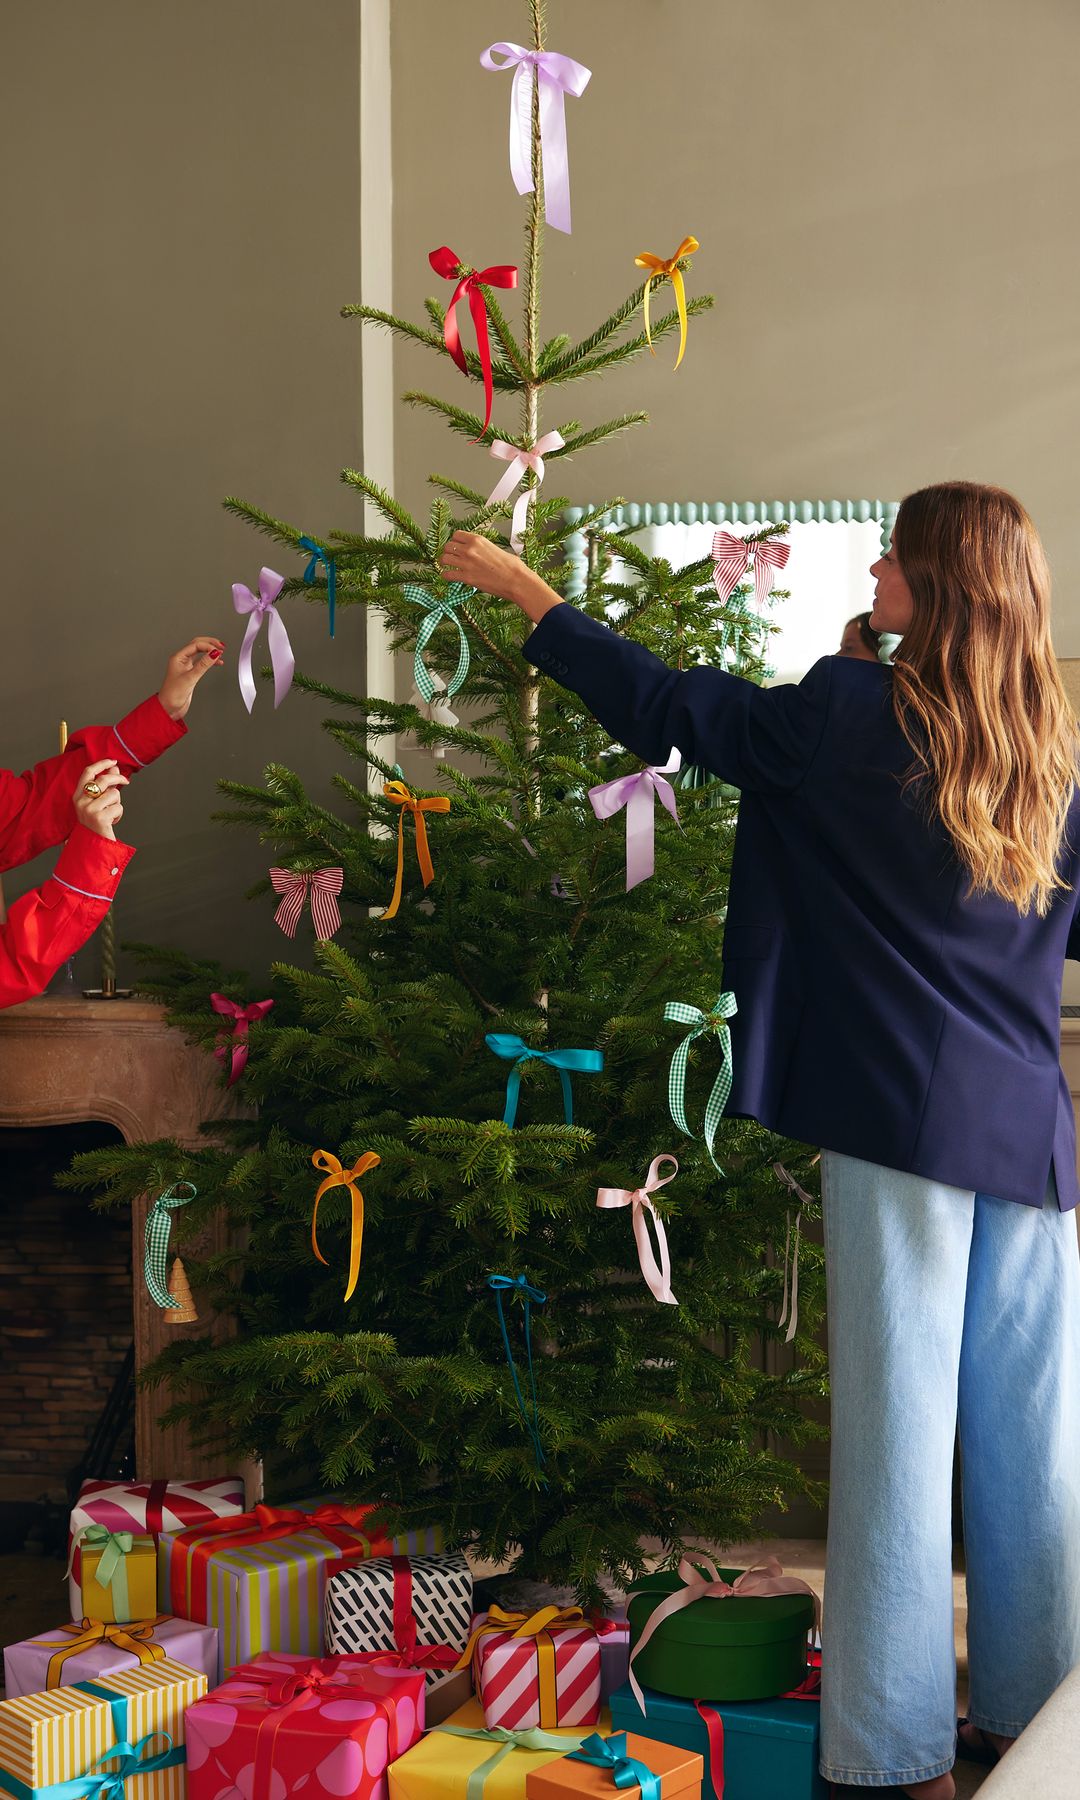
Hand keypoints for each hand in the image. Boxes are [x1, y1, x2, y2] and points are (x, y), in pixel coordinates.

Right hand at [73, 759, 128, 841]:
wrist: (93, 845)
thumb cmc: (96, 823)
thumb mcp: (98, 802)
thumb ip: (105, 785)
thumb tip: (114, 768)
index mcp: (77, 795)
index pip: (87, 772)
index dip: (101, 764)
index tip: (113, 761)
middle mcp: (81, 801)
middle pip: (103, 780)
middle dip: (118, 778)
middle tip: (126, 781)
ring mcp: (89, 809)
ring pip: (114, 794)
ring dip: (117, 803)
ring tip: (111, 813)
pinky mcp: (99, 818)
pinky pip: (118, 807)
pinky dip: (119, 814)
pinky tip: (111, 821)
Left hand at [158, 637, 225, 720]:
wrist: (169, 707)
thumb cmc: (173, 694)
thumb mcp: (190, 678)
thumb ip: (203, 665)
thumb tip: (214, 653)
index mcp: (178, 658)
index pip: (195, 645)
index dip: (208, 646)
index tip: (218, 651)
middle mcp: (182, 660)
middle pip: (197, 645)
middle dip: (210, 643)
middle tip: (221, 646)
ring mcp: (186, 666)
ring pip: (200, 653)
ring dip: (210, 651)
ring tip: (221, 652)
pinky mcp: (191, 673)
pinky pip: (201, 662)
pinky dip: (210, 661)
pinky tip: (217, 663)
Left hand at [439, 532, 562, 623]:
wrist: (516, 580)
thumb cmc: (512, 566)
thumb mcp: (496, 549)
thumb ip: (483, 548)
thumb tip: (480, 551)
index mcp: (478, 540)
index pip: (456, 535)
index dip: (455, 541)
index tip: (456, 546)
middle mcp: (470, 549)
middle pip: (448, 546)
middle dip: (448, 552)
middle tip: (451, 557)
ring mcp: (466, 563)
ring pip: (444, 559)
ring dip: (444, 563)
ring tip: (448, 566)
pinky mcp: (466, 577)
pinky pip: (447, 574)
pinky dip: (446, 576)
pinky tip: (449, 577)